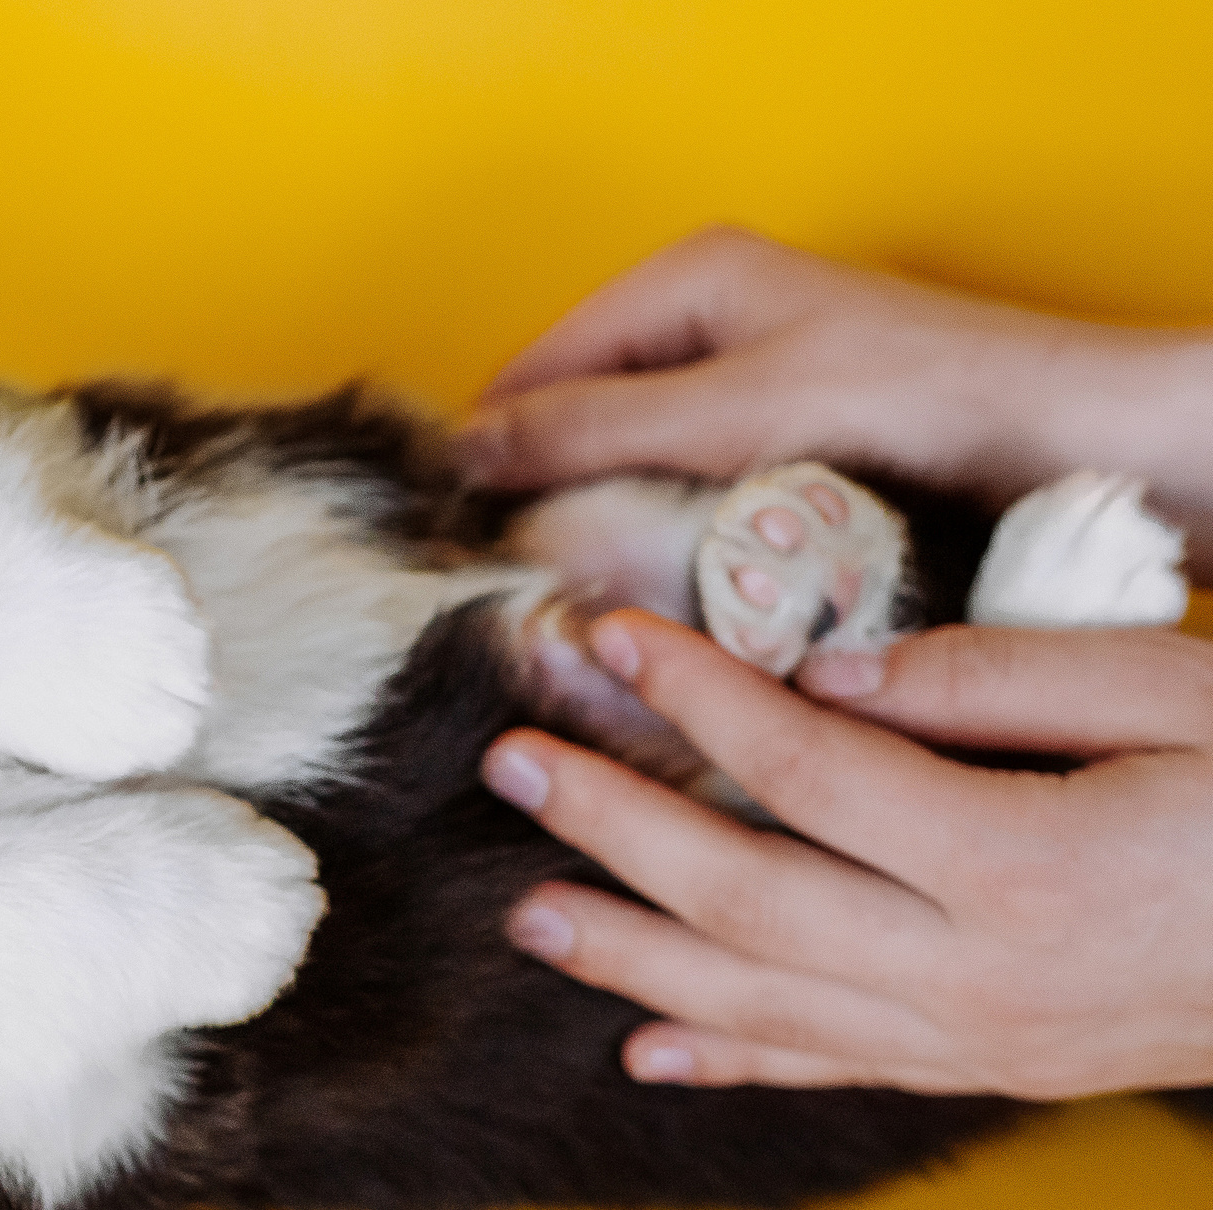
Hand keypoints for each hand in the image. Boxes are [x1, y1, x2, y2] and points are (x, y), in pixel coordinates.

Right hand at [458, 227, 1212, 558]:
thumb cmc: (928, 404)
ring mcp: (742, 395)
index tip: (452, 553)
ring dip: (603, 540)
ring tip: (588, 606)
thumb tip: (460, 456)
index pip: (525, 372)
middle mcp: (704, 327)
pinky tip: (662, 602)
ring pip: (622, 478)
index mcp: (682, 279)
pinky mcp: (777, 459)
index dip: (482, 459)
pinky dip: (663, 553)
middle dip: (541, 507)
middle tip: (522, 595)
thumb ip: (591, 428)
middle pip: (568, 429)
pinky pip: (682, 508)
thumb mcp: (736, 410)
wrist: (1079, 444)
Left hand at [478, 611, 1212, 1099]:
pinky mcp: (988, 1070)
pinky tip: (644, 1045)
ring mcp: (976, 1039)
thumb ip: (1005, 677)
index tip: (604, 634)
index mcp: (1024, 861)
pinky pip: (828, 1072)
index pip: (806, 768)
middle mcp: (976, 971)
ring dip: (630, 954)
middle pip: (741, 894)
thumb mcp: (1183, 694)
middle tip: (511, 762)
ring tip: (526, 911)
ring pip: (757, 1003)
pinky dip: (728, 1057)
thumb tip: (833, 662)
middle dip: (612, 825)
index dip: (691, 697)